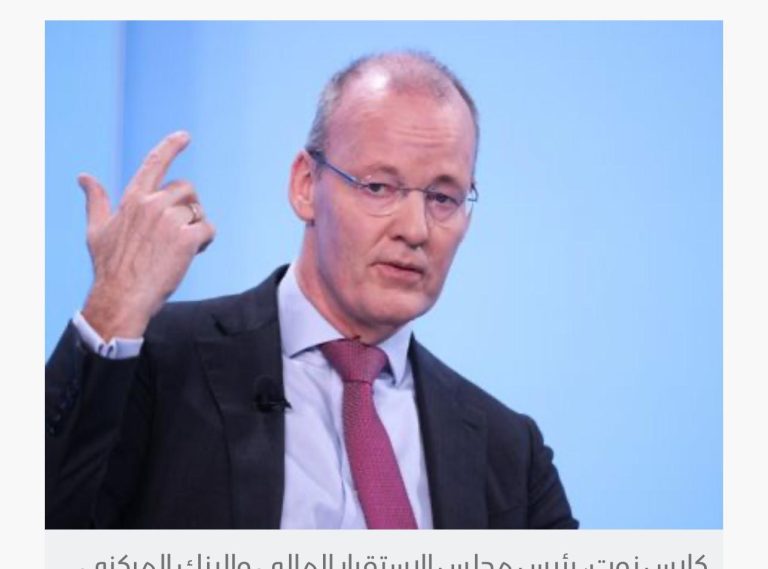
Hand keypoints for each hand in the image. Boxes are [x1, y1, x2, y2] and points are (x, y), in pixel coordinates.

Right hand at [79, 131, 215, 340]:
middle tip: (177, 234)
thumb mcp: (96, 230)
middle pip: (187, 190)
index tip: (183, 136)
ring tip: (180, 247)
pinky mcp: (185, 238)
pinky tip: (191, 254)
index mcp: (132, 199)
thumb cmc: (109, 267)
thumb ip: (95, 201)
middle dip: (188, 208)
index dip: (170, 147)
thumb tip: (83, 177)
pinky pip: (208, 229)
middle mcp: (151, 204)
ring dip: (196, 226)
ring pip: (198, 210)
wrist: (121, 297)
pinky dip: (205, 241)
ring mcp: (169, 220)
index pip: (153, 164)